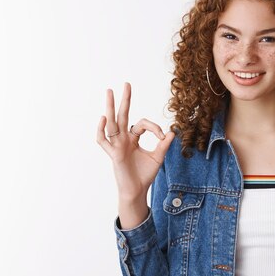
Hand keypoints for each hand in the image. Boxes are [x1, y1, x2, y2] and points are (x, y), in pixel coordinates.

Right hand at [96, 82, 174, 201]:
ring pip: (112, 123)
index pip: (142, 124)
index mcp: (133, 139)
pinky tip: (104, 118)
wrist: (138, 191)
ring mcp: (117, 145)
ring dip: (111, 107)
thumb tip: (173, 132)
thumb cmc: (145, 175)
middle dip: (125, 100)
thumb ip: (163, 145)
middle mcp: (123, 139)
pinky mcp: (113, 154)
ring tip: (110, 92)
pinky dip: (101, 130)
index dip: (154, 127)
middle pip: (123, 115)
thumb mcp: (157, 157)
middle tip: (126, 84)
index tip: (163, 136)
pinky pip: (103, 141)